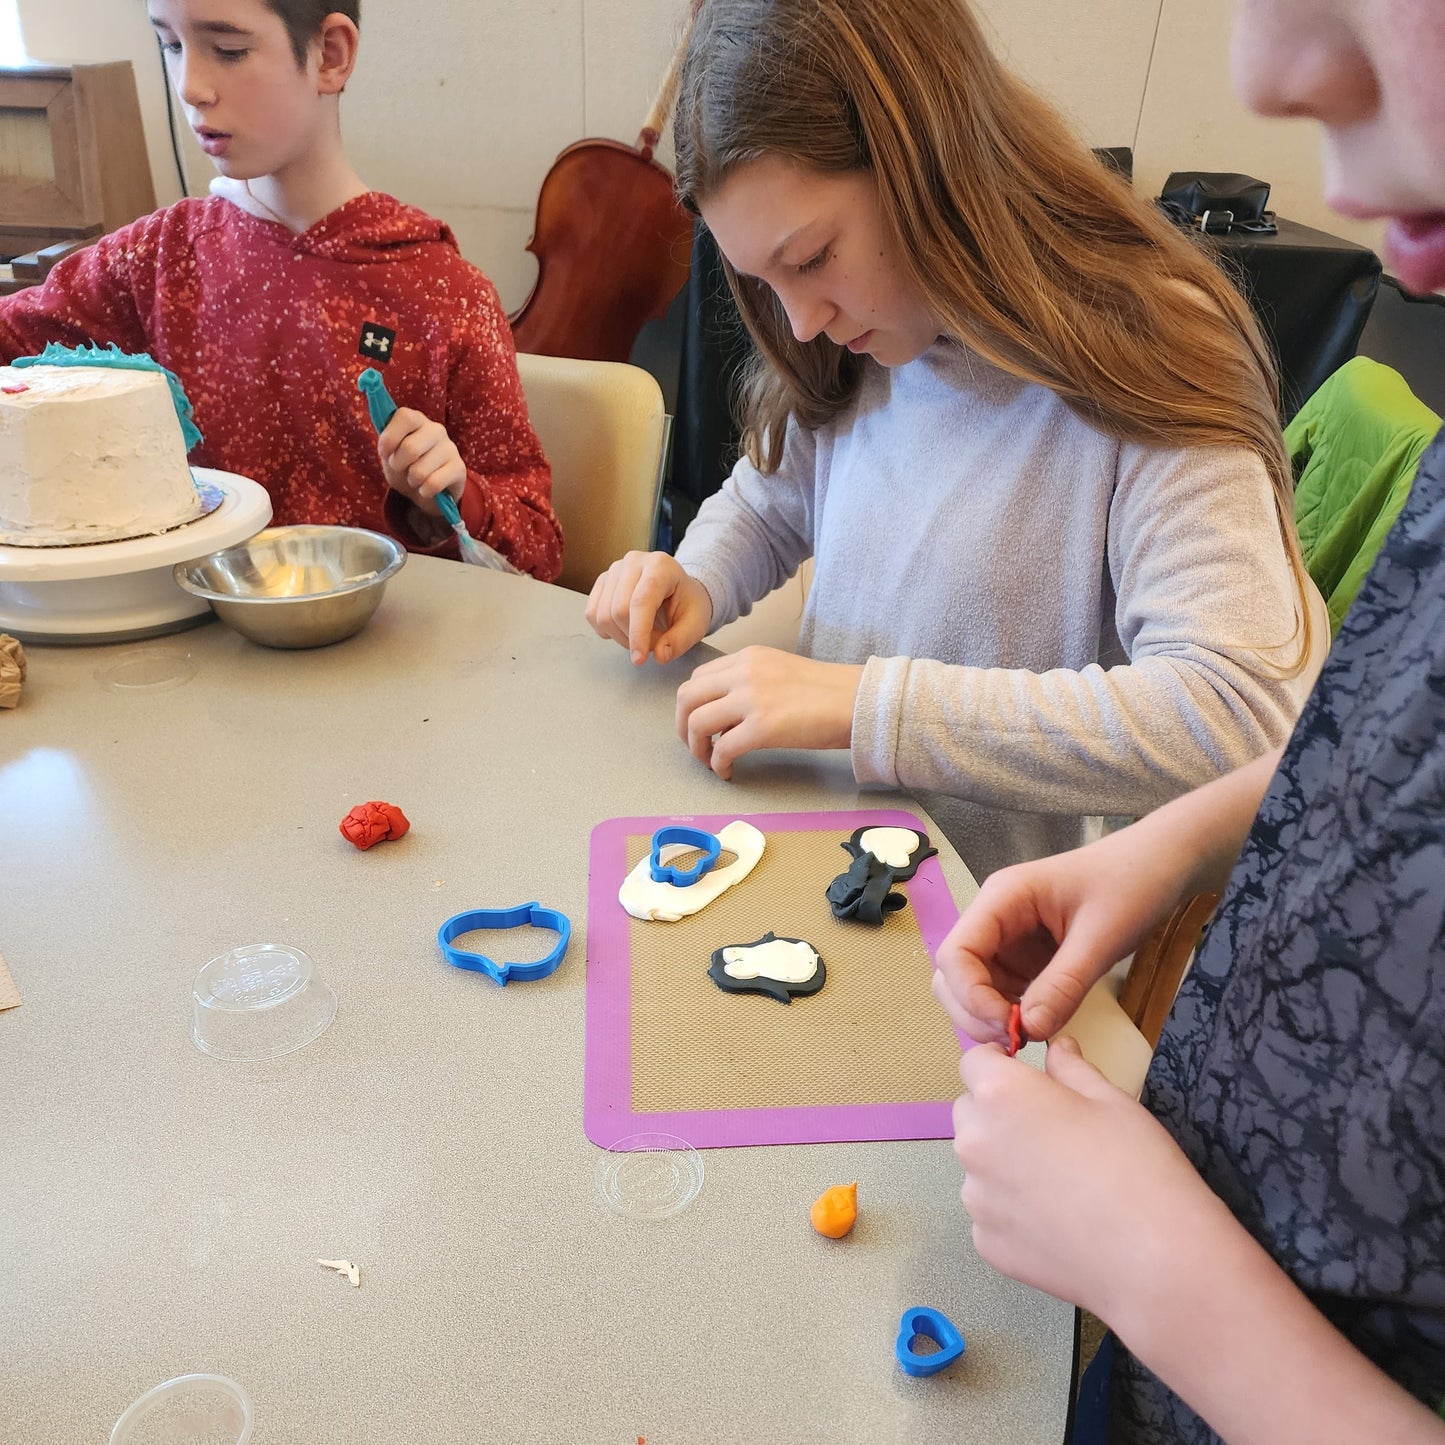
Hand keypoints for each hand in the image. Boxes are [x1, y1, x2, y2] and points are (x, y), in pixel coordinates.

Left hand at [378, 408, 465, 513]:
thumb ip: (386, 442)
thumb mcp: (390, 454)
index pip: (405, 417)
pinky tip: (427, 488)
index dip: (390, 437)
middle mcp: (436, 430)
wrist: (427, 490)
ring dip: (412, 481)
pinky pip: (434, 483)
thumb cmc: (406, 466)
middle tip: (400, 468)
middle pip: (410, 448)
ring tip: (415, 479)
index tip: (385, 452)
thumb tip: (384, 442)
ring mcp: (450, 448)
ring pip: (420, 470)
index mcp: (417, 420)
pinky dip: (425, 491)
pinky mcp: (459, 468)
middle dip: (398, 465)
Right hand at [586, 550, 713, 663]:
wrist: (678, 590)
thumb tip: (660, 656)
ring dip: (621, 636)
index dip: (638, 634)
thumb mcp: (696, 624)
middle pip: (618, 611)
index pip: (641, 602)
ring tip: (643, 635)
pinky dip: (607, 630)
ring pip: (603, 615)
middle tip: (654, 643)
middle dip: (634, 638)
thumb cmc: (688, 604)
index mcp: (660, 566)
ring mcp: (614, 570)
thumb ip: (680, 641)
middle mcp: (633, 561)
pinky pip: (592, 614)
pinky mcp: (602, 581)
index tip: (640, 660)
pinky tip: (625, 629)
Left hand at [674, 646, 861, 779]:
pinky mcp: (762, 727)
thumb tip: (725, 716)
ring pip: (697, 722)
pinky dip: (718, 765)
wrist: (857, 701)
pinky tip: (728, 772)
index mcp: (748, 658)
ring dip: (696, 747)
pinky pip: (722, 749)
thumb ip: (748, 684)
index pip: (698, 677)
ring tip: (709, 761)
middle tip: (694, 745)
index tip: (698, 724)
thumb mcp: (779, 672)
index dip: (691, 704)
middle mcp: (744, 673)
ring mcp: (751, 699)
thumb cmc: (827, 692)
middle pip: (687, 697)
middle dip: (682, 726)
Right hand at [932, 818, 1200, 1044]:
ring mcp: (1008, 940)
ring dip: (990, 1017)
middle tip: (1017, 1041)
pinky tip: (1040, 1026)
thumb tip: (1029, 1031)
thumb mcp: (1102, 936)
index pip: (955, 954)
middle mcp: (995, 919)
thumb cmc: (1133, 884)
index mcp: (1002, 899)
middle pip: (953, 974)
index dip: (970, 996)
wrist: (1163, 864)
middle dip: (974, 1012)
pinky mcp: (1026, 958)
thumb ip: (1064, 984)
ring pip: (973, 988)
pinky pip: (1003, 992)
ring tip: (1030, 1037)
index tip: (1010, 1026)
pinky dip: (1012, 1015)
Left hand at [953, 1037, 1224, 1321]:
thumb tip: (1057, 1050)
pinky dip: (1013, 1212)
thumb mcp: (1111, 1099)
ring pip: (978, 1164)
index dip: (999, 1064)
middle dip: (1000, 1112)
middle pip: (971, 1112)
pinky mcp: (985, 1242)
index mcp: (1000, 1094)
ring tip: (1061, 1183)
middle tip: (1052, 1133)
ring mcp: (976, 1197)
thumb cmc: (1138, 1167)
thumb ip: (1072, 1068)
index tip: (1027, 1078)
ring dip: (1004, 1163)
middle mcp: (974, 1141)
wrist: (1157, 1261)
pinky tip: (1059, 1222)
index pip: (974, 1061)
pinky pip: (990, 1212)